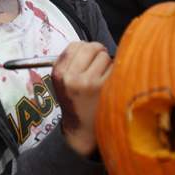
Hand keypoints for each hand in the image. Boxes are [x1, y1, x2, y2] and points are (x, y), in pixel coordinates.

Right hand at [52, 42, 112, 157]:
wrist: (81, 128)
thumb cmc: (75, 102)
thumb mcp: (62, 81)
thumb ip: (70, 62)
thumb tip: (91, 45)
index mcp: (59, 73)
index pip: (75, 45)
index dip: (85, 49)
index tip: (88, 57)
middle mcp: (72, 77)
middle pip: (91, 47)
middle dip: (98, 52)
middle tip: (100, 64)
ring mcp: (88, 82)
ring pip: (105, 56)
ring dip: (107, 64)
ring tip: (103, 77)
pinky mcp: (104, 88)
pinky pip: (115, 68)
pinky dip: (115, 72)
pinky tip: (110, 83)